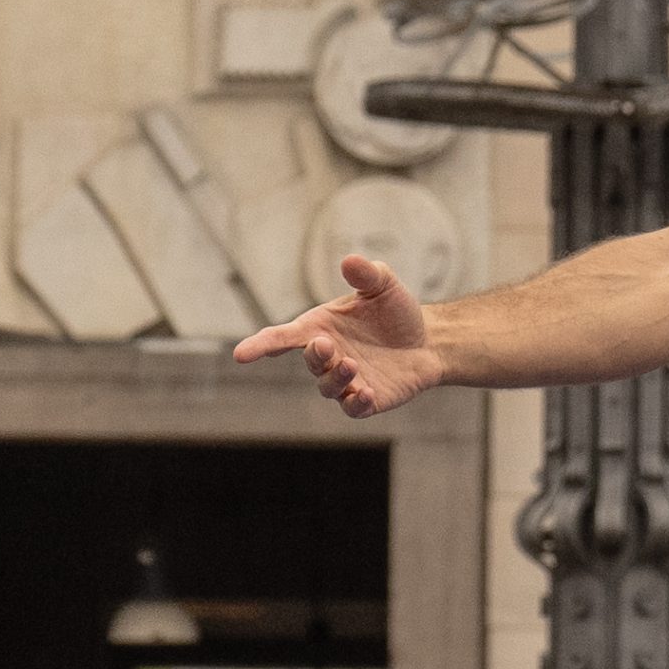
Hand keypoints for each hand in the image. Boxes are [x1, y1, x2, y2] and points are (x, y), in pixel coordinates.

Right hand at [233, 255, 439, 417]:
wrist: (427, 339)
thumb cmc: (395, 311)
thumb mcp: (384, 286)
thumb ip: (366, 274)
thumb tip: (349, 261)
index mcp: (320, 328)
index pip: (282, 338)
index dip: (260, 345)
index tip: (241, 355)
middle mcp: (328, 356)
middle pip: (309, 361)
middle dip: (314, 355)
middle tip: (326, 344)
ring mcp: (346, 380)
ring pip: (328, 387)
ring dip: (335, 377)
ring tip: (351, 364)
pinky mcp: (367, 399)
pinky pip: (353, 408)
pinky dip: (356, 403)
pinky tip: (365, 393)